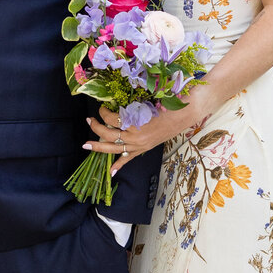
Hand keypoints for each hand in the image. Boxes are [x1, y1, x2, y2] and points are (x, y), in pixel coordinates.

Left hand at [85, 86, 214, 166]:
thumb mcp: (147, 101)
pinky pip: (129, 158)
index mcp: (135, 123)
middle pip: (108, 134)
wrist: (186, 113)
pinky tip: (111, 171)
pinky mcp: (144, 149)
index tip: (102, 107)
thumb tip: (118, 103)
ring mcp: (139, 145)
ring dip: (99, 146)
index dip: (104, 112)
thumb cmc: (168, 103)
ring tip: (86, 145)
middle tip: (88, 120)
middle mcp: (135, 136)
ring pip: (114, 148)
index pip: (112, 119)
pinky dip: (120, 164)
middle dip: (96, 127)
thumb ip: (132, 104)